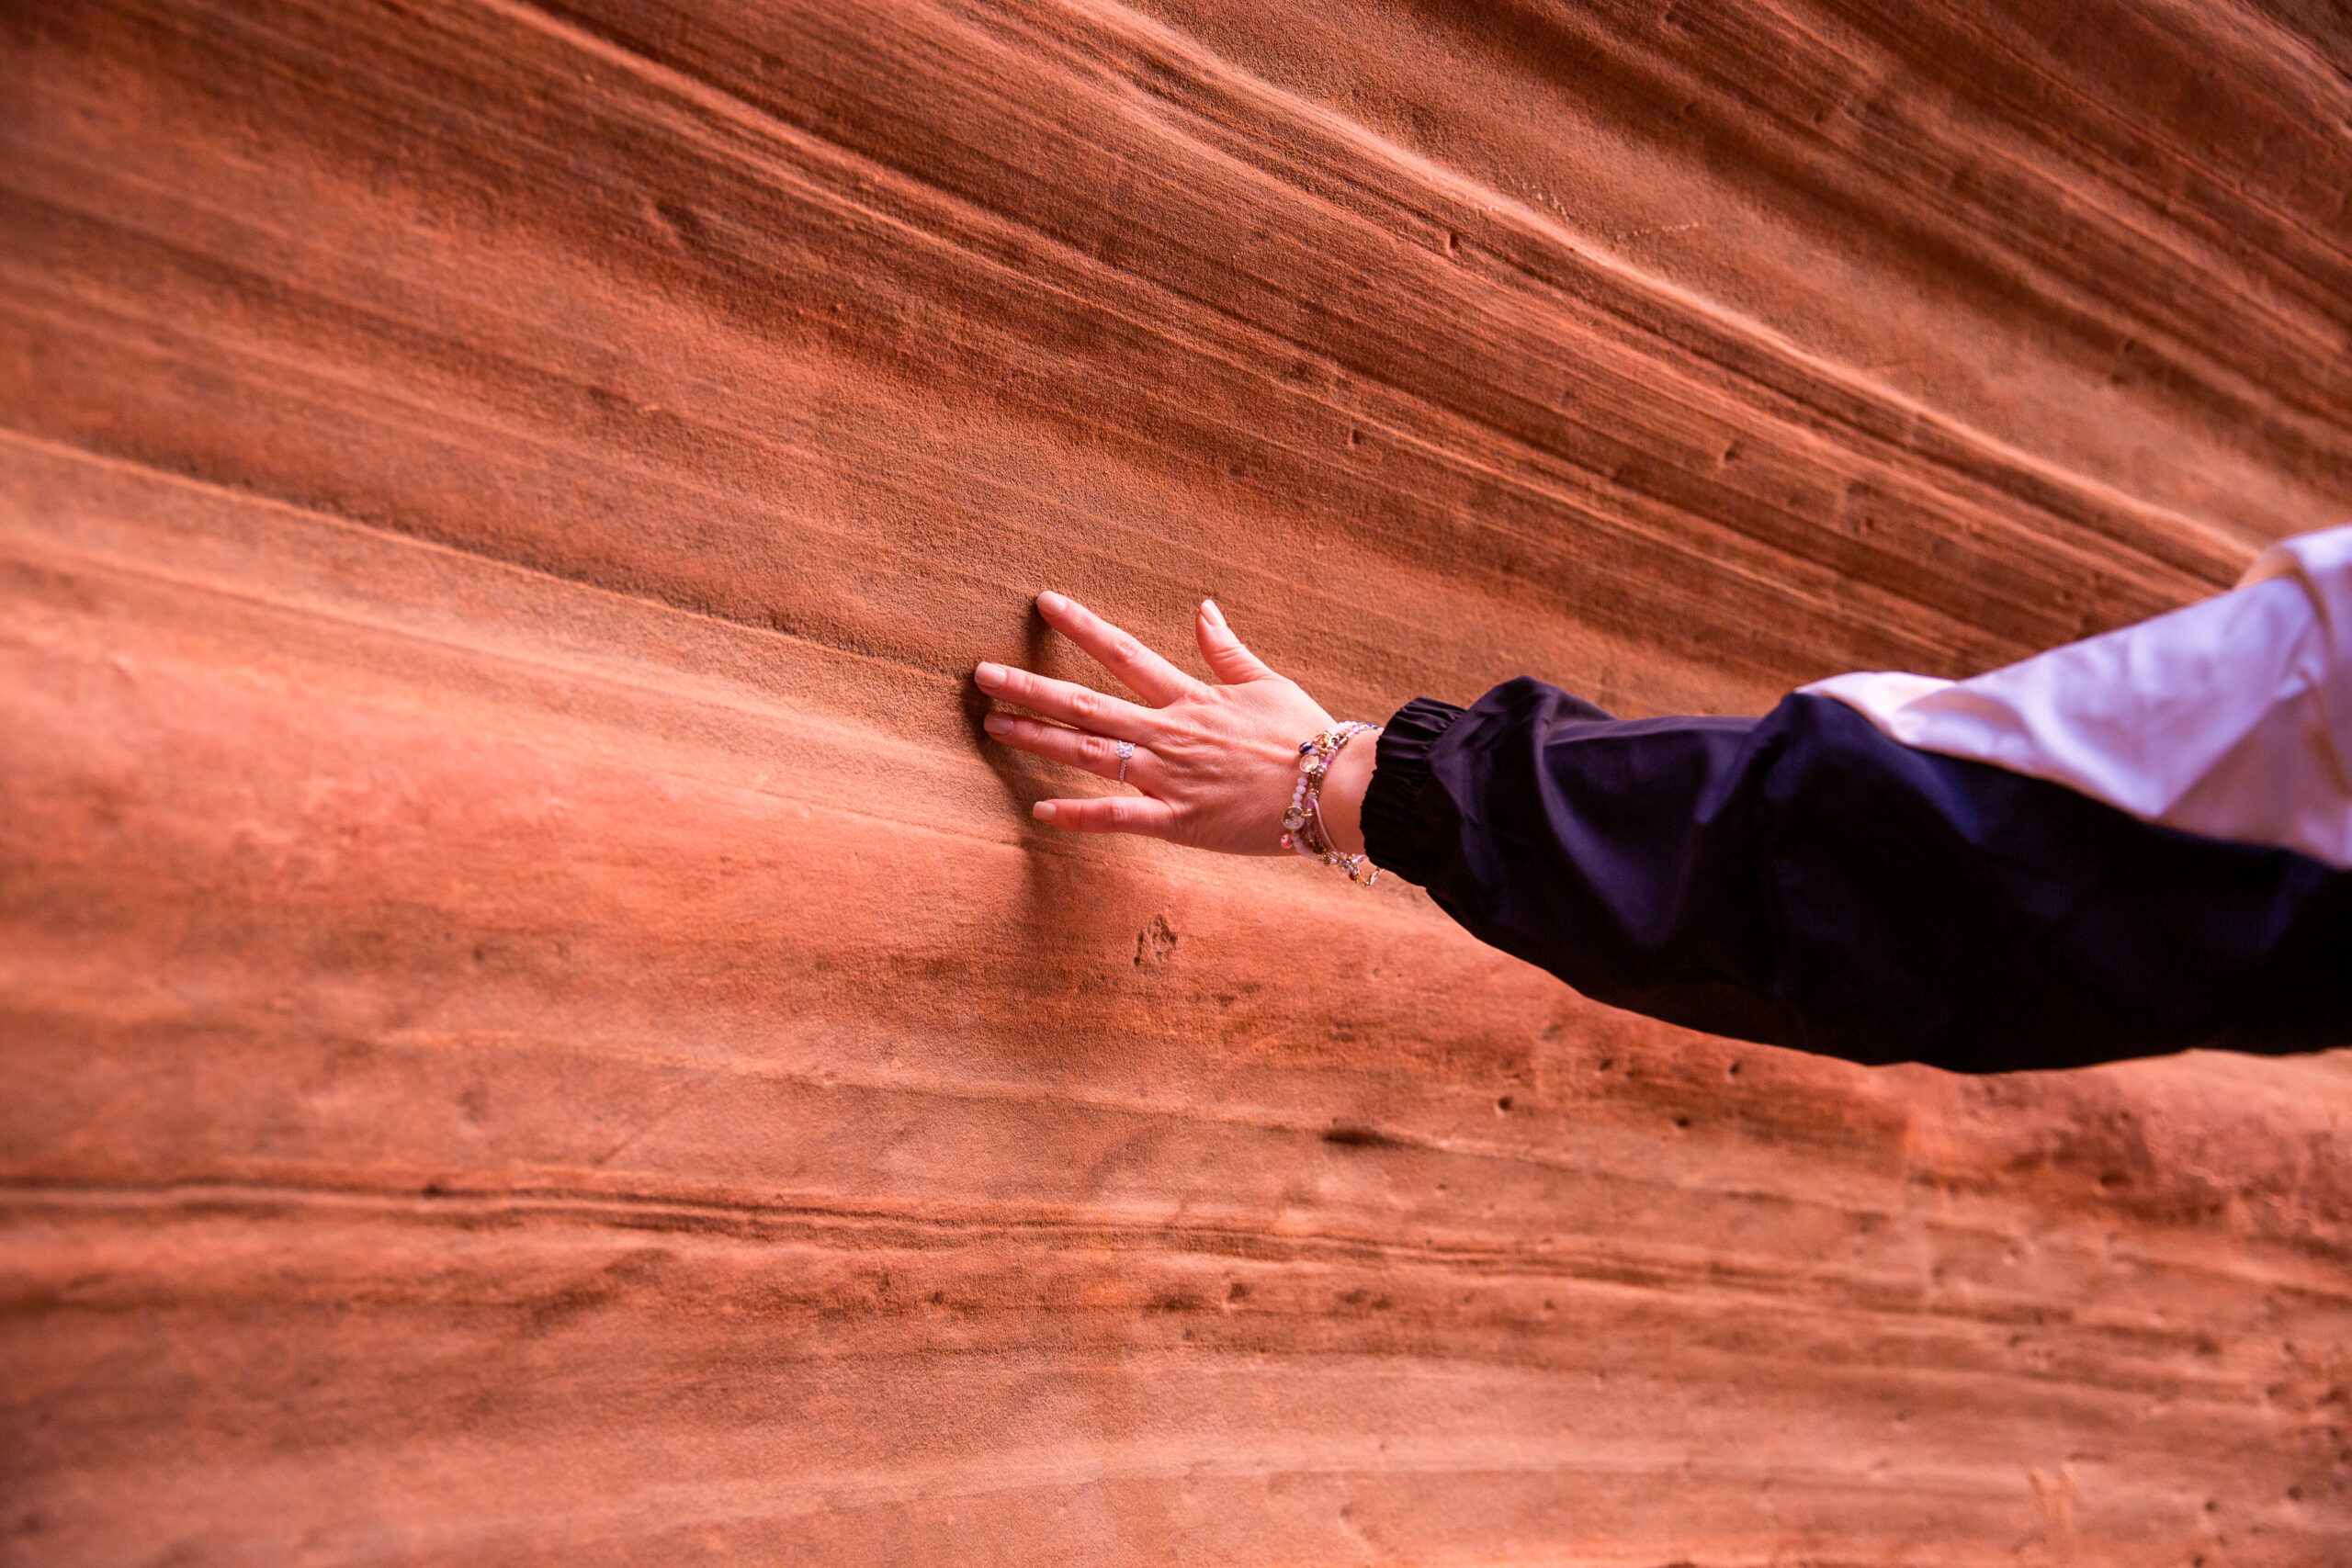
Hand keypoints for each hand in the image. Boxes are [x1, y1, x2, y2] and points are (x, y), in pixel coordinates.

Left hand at [976, 592, 1373, 856]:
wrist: (1336, 789)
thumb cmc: (1307, 736)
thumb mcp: (1267, 682)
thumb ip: (1226, 650)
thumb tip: (1203, 607)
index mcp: (1190, 697)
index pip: (1123, 653)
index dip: (1080, 626)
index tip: (1043, 603)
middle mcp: (1169, 732)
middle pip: (1087, 703)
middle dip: (1030, 686)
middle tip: (982, 674)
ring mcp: (1169, 777)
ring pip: (1089, 754)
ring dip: (1038, 738)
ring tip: (993, 725)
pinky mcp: (1178, 820)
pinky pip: (1118, 817)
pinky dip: (1078, 814)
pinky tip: (1039, 807)